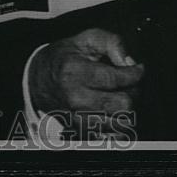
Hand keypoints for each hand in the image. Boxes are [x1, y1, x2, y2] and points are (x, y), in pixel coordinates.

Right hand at [29, 29, 143, 120]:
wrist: (38, 78)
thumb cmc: (65, 57)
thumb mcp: (86, 38)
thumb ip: (112, 42)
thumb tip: (129, 61)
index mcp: (74, 72)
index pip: (116, 79)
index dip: (135, 74)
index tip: (138, 69)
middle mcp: (75, 98)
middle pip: (122, 105)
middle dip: (133, 93)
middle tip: (130, 84)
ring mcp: (77, 117)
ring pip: (120, 124)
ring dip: (127, 111)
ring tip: (121, 97)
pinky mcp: (80, 131)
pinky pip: (110, 138)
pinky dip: (118, 127)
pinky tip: (115, 113)